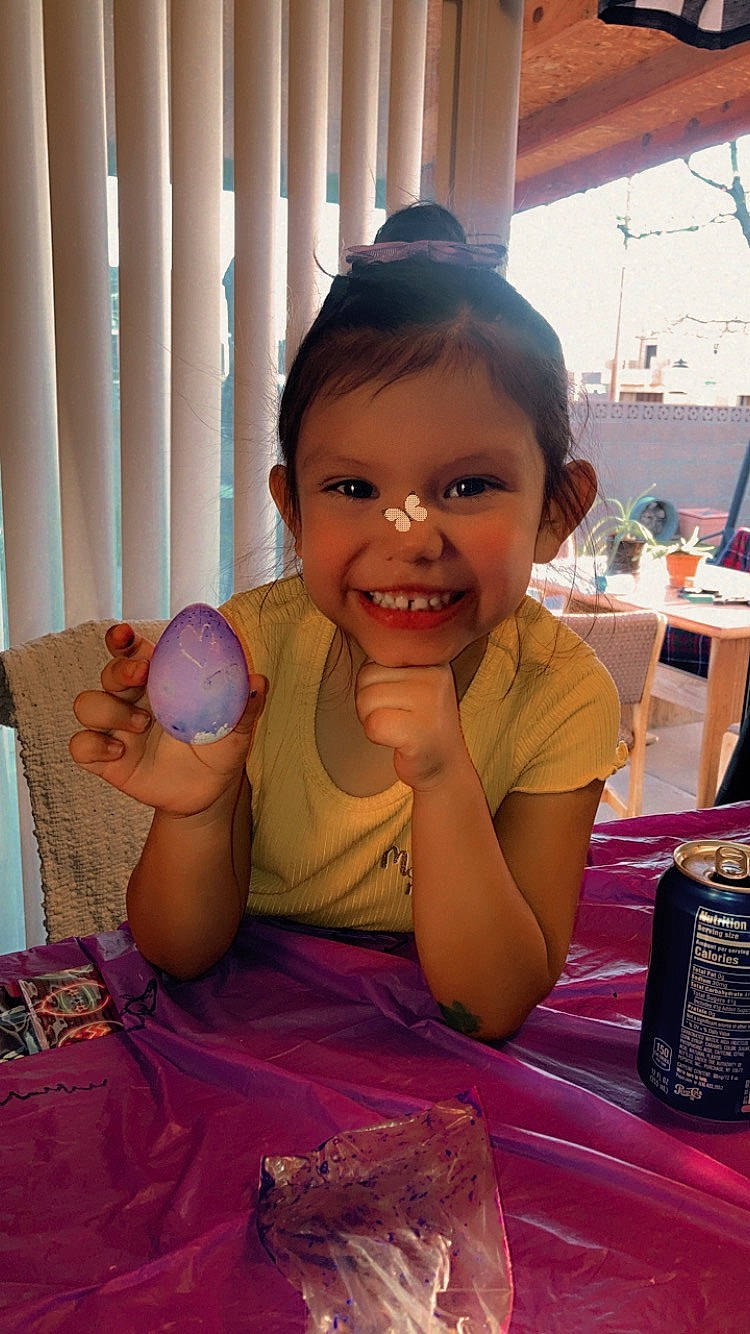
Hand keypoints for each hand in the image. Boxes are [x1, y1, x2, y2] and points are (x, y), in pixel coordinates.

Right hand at [70, 622, 266, 816]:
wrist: (209, 794)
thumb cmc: (219, 749)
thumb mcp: (235, 729)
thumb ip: (244, 705)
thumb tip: (258, 681)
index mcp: (159, 682)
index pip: (131, 651)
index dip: (122, 639)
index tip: (126, 636)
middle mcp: (132, 700)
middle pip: (108, 673)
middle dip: (119, 669)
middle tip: (142, 675)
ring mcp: (116, 729)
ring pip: (87, 704)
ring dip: (110, 710)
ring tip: (141, 725)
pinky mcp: (106, 759)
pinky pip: (80, 745)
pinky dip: (94, 746)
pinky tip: (120, 754)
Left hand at [354, 661, 469, 790]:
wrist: (444, 767)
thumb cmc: (418, 723)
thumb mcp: (410, 681)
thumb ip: (390, 661)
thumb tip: (356, 634)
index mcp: (432, 658)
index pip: (376, 656)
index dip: (374, 682)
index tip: (396, 699)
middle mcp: (435, 675)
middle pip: (366, 676)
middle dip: (369, 702)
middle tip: (396, 717)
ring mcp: (432, 702)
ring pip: (366, 699)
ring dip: (371, 719)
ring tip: (397, 727)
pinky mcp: (422, 731)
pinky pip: (374, 725)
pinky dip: (377, 737)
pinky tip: (399, 741)